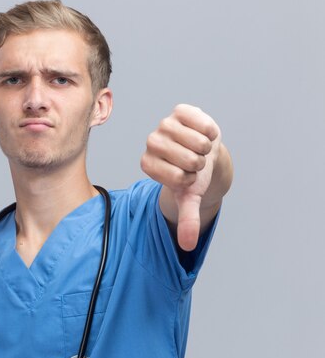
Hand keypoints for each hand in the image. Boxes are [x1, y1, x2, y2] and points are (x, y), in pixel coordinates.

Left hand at [141, 104, 221, 250]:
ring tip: (200, 149)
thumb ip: (187, 220)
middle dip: (198, 164)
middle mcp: (152, 142)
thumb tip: (187, 246)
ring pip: (196, 141)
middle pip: (186, 158)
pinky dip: (210, 131)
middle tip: (195, 162)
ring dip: (205, 148)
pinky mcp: (180, 111)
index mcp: (148, 163)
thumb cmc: (194, 175)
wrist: (205, 152)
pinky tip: (204, 134)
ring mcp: (165, 124)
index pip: (175, 177)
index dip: (189, 179)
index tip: (187, 176)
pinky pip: (201, 122)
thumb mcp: (190, 198)